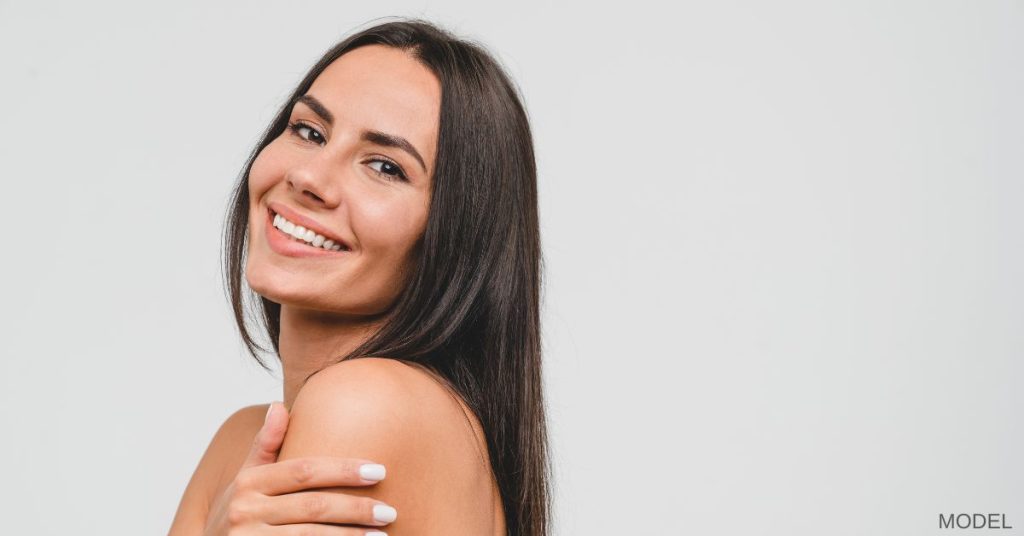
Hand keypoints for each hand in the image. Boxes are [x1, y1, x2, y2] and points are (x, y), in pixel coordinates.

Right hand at [202, 402, 397, 534]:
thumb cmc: (236, 517)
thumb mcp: (243, 481)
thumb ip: (265, 446)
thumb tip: (279, 405)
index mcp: (248, 483)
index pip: (303, 471)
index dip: (343, 470)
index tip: (379, 471)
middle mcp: (245, 511)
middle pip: (313, 506)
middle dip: (356, 508)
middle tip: (390, 511)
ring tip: (382, 535)